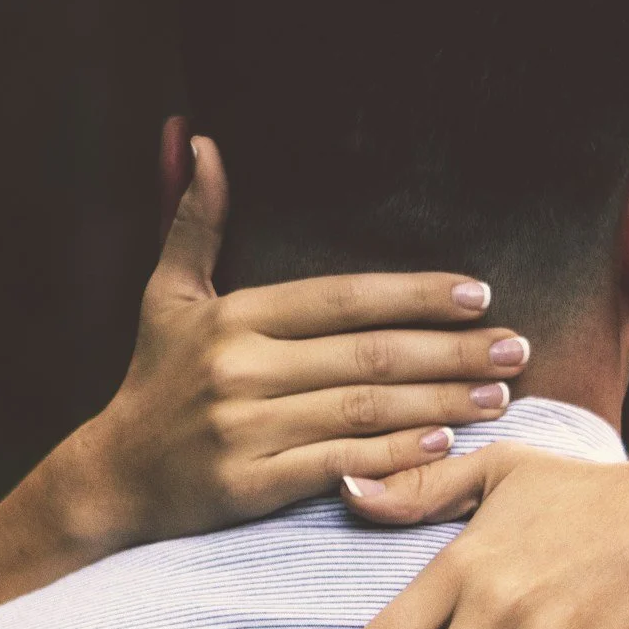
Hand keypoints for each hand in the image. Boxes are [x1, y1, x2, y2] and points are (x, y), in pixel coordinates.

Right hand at [47, 137, 535, 551]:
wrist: (113, 478)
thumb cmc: (154, 381)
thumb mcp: (169, 296)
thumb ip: (196, 222)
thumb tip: (206, 143)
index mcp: (234, 318)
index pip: (342, 299)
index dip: (413, 295)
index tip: (477, 294)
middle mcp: (240, 369)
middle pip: (367, 356)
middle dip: (450, 351)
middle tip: (514, 347)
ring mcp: (246, 430)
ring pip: (363, 411)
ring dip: (439, 402)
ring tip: (498, 395)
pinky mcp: (250, 485)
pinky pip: (340, 465)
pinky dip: (395, 454)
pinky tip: (444, 441)